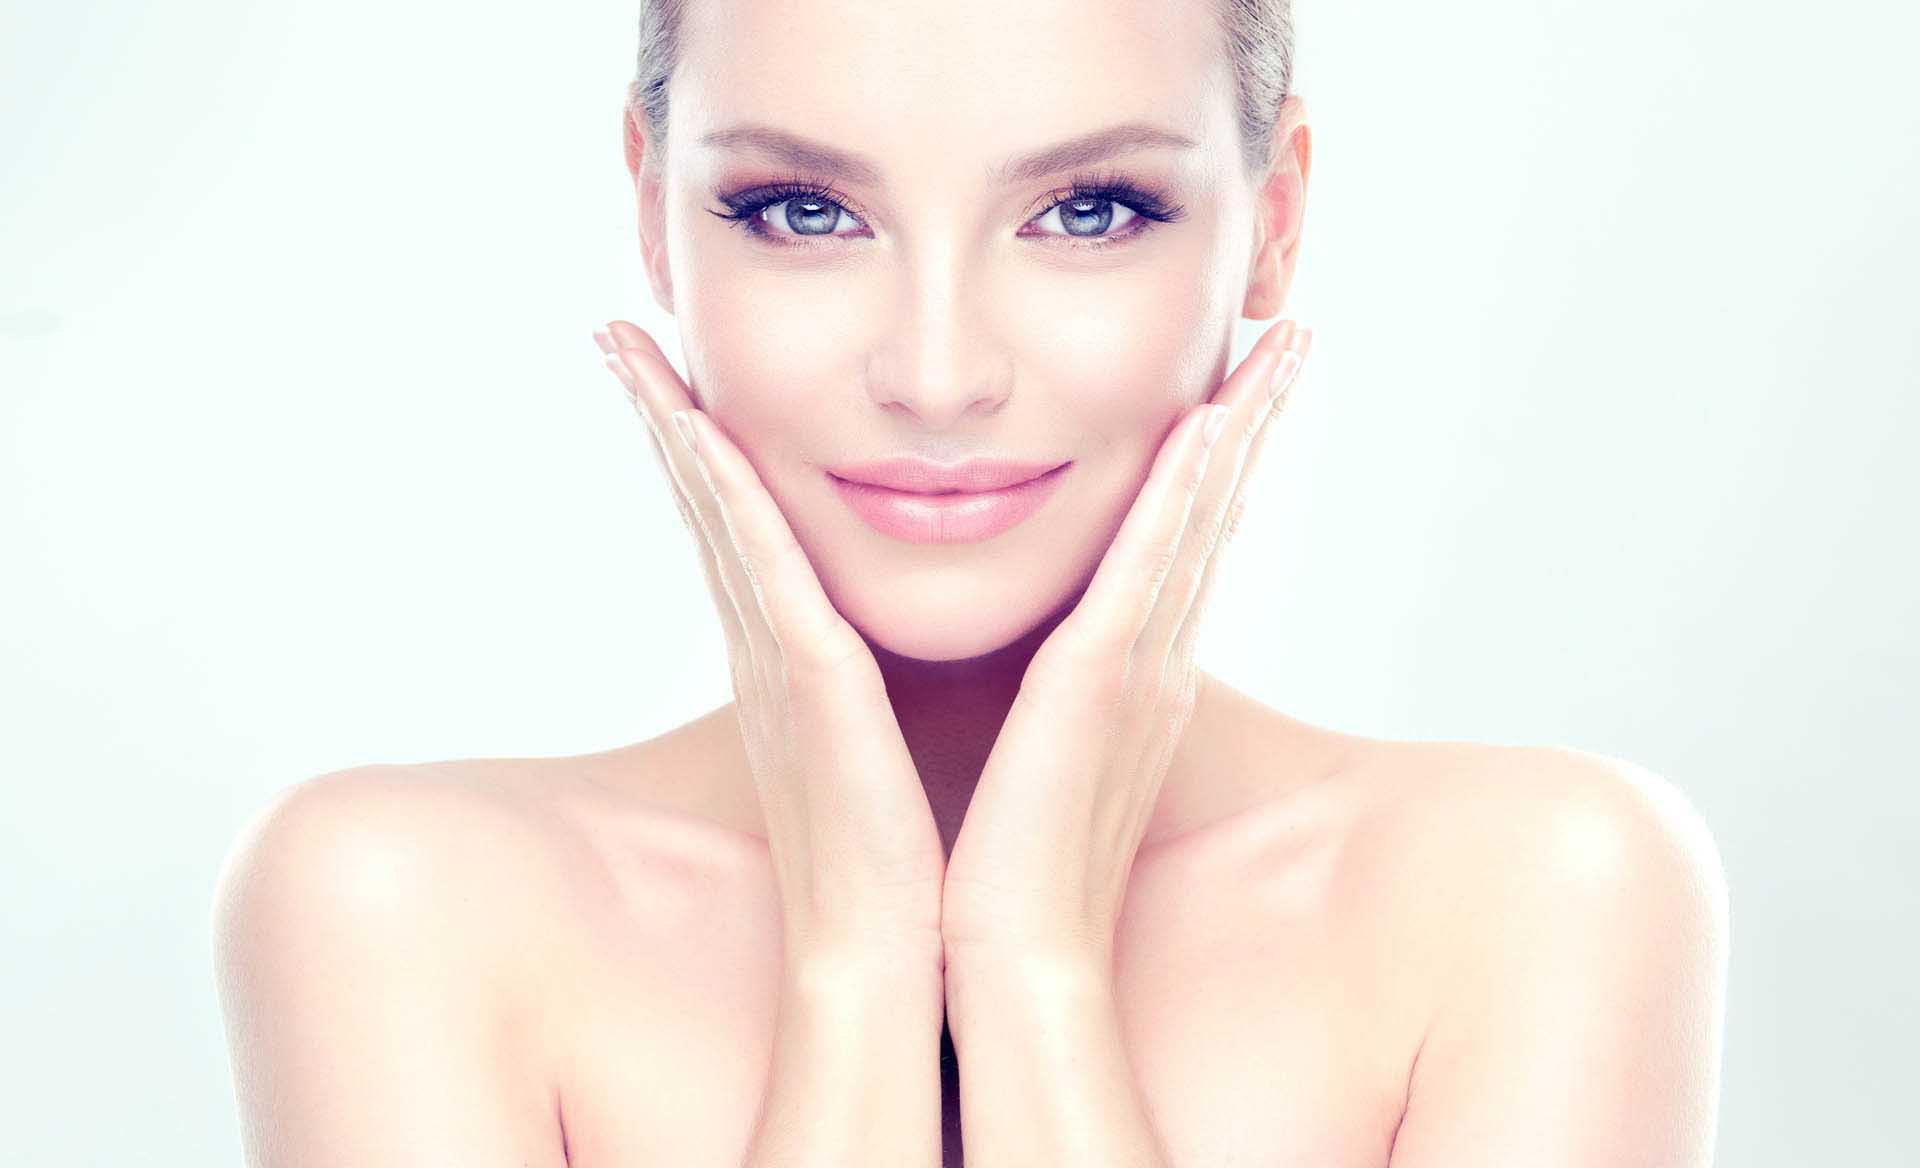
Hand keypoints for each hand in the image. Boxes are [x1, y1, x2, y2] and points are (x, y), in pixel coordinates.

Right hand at [595, 320, 947, 968]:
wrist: (899, 954)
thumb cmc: (909, 856)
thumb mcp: (896, 740)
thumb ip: (884, 679)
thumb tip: (897, 644)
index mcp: (797, 657)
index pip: (744, 528)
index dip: (704, 449)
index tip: (672, 375)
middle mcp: (770, 647)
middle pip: (710, 504)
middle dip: (663, 412)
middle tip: (617, 329)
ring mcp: (779, 662)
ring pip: (719, 515)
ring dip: (671, 422)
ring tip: (623, 341)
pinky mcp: (807, 684)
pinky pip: (759, 566)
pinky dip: (725, 494)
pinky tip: (695, 427)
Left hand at [940, 319, 1311, 970]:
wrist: (1000, 962)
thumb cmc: (1001, 868)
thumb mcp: (1026, 755)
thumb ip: (1037, 694)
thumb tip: (1027, 660)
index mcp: (1126, 672)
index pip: (1181, 543)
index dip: (1217, 462)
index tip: (1239, 386)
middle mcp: (1150, 660)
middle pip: (1213, 514)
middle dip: (1253, 418)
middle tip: (1290, 331)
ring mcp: (1137, 670)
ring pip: (1200, 520)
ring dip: (1240, 424)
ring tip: (1279, 340)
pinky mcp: (1101, 687)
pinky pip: (1150, 566)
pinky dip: (1184, 492)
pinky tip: (1207, 419)